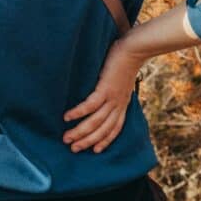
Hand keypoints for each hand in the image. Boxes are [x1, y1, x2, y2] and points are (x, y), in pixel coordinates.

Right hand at [62, 38, 144, 153]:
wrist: (133, 50)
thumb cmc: (125, 61)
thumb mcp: (122, 80)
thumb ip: (114, 89)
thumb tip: (103, 91)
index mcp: (123, 104)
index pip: (115, 129)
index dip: (105, 141)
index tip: (94, 150)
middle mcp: (118, 105)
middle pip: (103, 130)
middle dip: (87, 141)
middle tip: (73, 148)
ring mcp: (112, 98)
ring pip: (95, 122)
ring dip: (80, 132)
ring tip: (66, 138)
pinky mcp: (105, 89)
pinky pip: (90, 105)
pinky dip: (78, 113)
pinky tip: (67, 117)